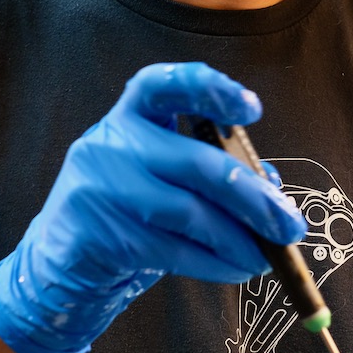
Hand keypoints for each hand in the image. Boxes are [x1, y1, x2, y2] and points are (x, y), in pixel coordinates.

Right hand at [0, 62, 304, 352]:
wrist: (62, 260)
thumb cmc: (128, 209)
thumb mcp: (163, 177)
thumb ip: (212, 172)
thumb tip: (271, 188)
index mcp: (130, 116)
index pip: (162, 85)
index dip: (208, 89)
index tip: (251, 109)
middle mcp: (110, 143)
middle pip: (196, 162)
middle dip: (253, 197)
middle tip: (289, 225)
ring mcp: (99, 188)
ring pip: (188, 213)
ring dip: (239, 239)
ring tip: (267, 256)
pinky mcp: (99, 235)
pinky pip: (174, 250)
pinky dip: (215, 263)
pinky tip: (238, 268)